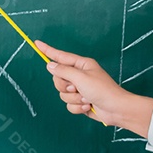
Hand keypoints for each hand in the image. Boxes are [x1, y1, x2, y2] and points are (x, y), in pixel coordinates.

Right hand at [36, 40, 152, 136]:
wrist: (116, 109)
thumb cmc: (102, 90)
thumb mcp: (81, 78)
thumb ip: (63, 71)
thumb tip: (50, 65)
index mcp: (81, 64)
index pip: (60, 56)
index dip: (48, 50)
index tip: (36, 43)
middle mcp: (79, 75)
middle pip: (58, 79)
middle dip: (65, 86)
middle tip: (75, 87)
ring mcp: (80, 89)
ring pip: (62, 94)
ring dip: (73, 98)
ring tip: (86, 98)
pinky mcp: (80, 101)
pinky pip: (69, 104)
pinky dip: (77, 107)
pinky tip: (87, 106)